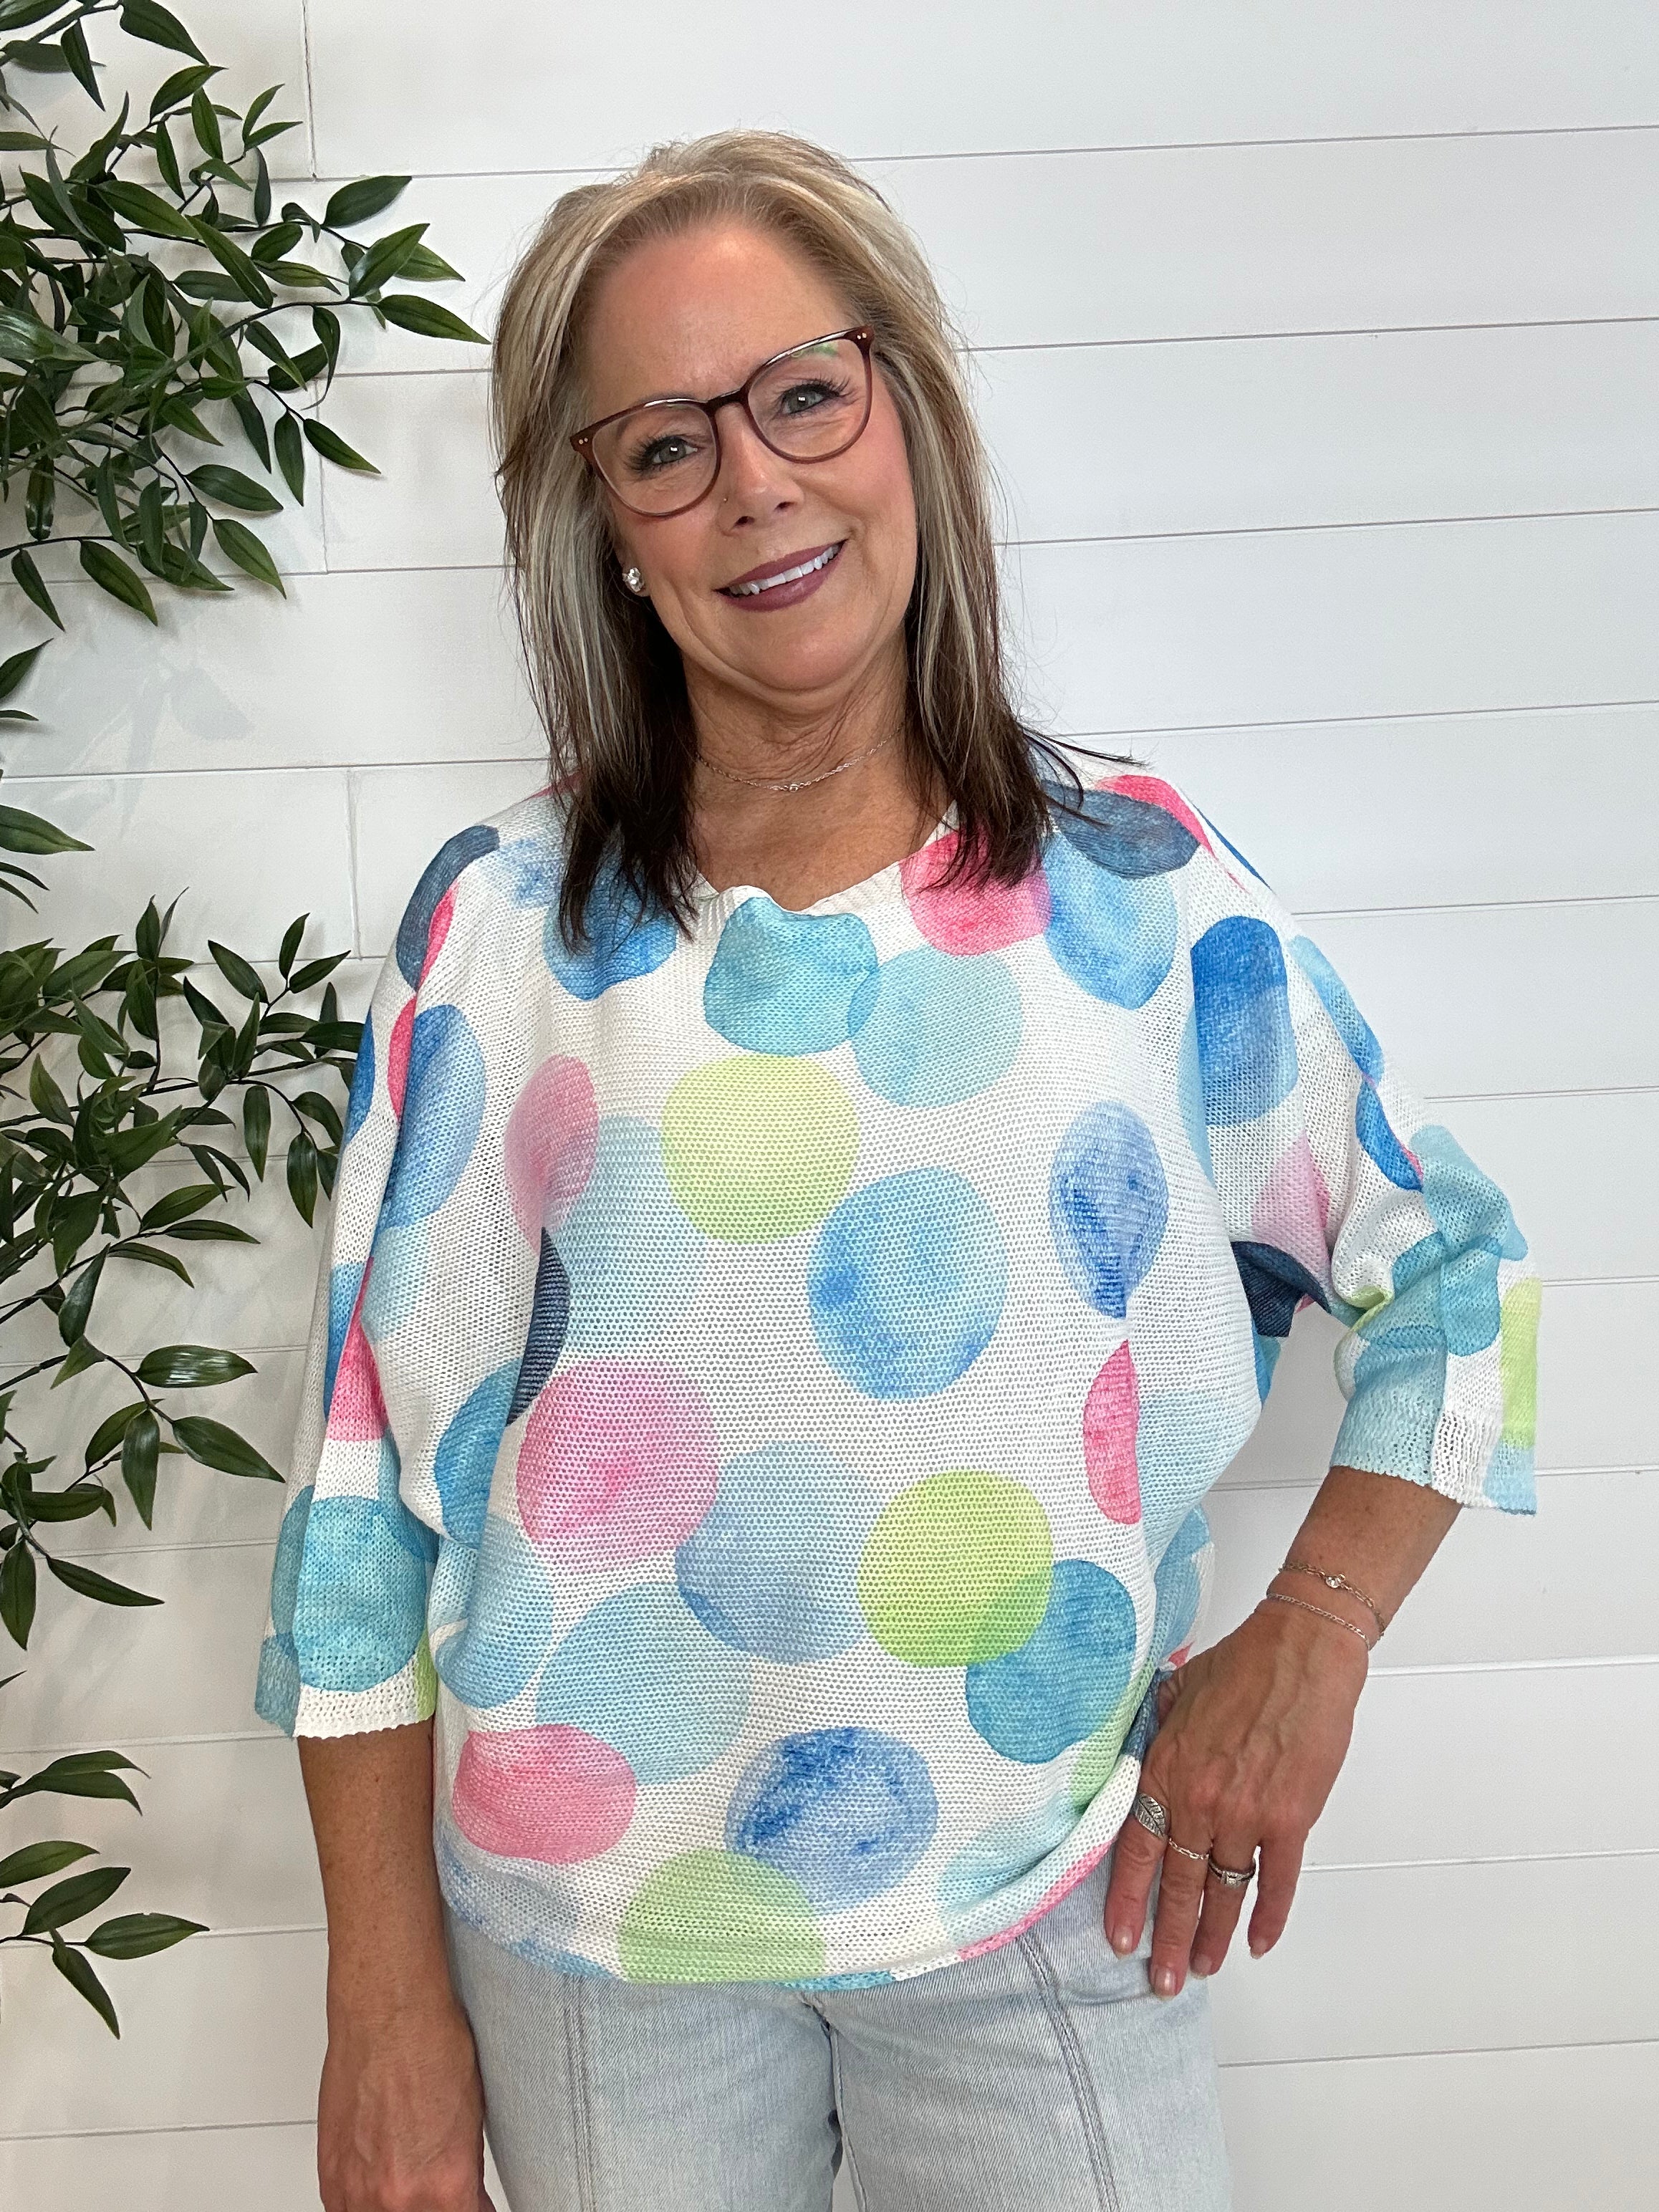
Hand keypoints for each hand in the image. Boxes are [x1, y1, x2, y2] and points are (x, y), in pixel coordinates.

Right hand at [317, 1992, 495, 2211]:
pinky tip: (380, 2180)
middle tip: (440, 2187)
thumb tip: (467, 2203)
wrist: (386, 2013)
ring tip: (408, 2176)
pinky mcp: (329, 2178)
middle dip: (436, 2204)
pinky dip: (364, 2201)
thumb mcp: (472, 2122)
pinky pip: (347, 2210)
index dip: (470, 2211)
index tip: (471, 2204)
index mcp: (445, 2188)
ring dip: (397, 2206)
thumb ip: (464, 2178)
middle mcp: (398, 2199)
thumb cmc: (431, 2048)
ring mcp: (357, 2192)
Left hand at [1102, 1598, 1368, 1997]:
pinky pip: (1276, 1881)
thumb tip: (1135, 1751)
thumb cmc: (1242, 1665)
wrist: (1301, 1652)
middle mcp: (1201, 1799)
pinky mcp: (1291, 1817)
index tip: (1122, 1939)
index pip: (1136, 1849)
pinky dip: (1269, 1916)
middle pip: (1179, 1883)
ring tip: (1204, 1969)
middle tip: (1163, 1979)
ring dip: (1214, 1935)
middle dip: (1170, 1937)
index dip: (1128, 1900)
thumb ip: (1153, 1731)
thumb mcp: (1175, 1693)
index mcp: (1166, 1770)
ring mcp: (1247, 1812)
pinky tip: (1258, 1943)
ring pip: (1224, 1890)